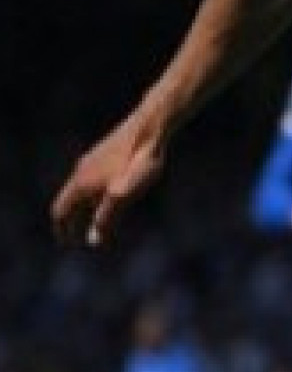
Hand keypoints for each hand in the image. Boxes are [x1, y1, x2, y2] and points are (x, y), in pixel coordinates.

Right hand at [51, 110, 168, 248]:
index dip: (61, 229)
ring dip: (83, 208)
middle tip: (77, 237)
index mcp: (81, 183)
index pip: (60, 211)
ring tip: (93, 221)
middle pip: (68, 201)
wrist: (150, 127)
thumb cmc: (139, 162)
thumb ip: (107, 217)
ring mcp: (92, 160)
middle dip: (72, 221)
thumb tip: (93, 241)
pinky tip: (107, 195)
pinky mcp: (104, 153)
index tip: (66, 244)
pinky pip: (91, 179)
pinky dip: (92, 194)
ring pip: (81, 189)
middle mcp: (80, 171)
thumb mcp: (123, 195)